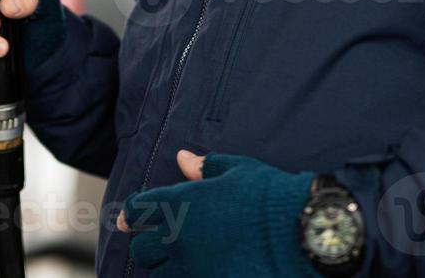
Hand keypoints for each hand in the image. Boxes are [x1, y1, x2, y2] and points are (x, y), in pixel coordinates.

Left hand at [117, 150, 316, 276]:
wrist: (298, 230)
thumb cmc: (268, 194)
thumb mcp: (237, 170)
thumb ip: (205, 167)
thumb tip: (183, 158)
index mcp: (182, 203)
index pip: (138, 209)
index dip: (129, 213)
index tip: (126, 218)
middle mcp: (181, 237)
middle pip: (142, 249)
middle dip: (148, 243)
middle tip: (158, 241)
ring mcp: (193, 267)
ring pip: (159, 273)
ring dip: (166, 266)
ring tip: (181, 260)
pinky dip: (187, 277)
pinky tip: (200, 270)